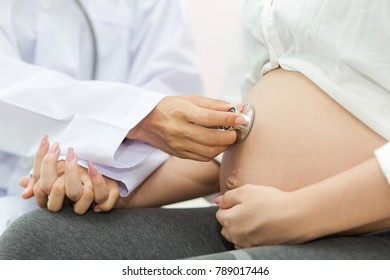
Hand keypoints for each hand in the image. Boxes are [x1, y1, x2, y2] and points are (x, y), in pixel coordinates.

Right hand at [20, 135, 119, 213]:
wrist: (112, 187)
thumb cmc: (82, 179)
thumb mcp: (63, 172)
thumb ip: (44, 175)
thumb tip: (21, 181)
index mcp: (55, 195)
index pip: (41, 183)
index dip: (43, 161)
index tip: (52, 142)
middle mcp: (69, 202)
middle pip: (56, 189)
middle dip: (57, 167)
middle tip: (68, 150)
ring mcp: (88, 203)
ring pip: (78, 194)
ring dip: (77, 174)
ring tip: (80, 157)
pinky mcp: (106, 202)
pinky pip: (102, 198)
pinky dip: (97, 181)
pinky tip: (93, 166)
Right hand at [127, 95, 244, 160]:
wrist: (146, 121)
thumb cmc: (171, 107)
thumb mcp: (191, 99)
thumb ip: (214, 104)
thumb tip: (236, 109)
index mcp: (182, 112)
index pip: (210, 117)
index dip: (229, 118)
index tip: (241, 118)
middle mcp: (179, 130)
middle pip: (211, 138)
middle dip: (230, 136)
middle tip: (237, 131)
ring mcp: (178, 145)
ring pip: (209, 152)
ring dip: (224, 146)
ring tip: (229, 138)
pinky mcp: (179, 154)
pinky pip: (202, 157)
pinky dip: (214, 152)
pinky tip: (218, 145)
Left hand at [215, 184, 301, 247]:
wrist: (295, 217)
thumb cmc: (270, 201)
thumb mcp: (245, 190)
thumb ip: (228, 196)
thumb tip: (217, 201)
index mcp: (229, 220)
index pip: (220, 213)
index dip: (230, 205)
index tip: (243, 201)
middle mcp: (235, 236)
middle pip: (226, 226)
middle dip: (233, 218)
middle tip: (249, 209)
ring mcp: (247, 244)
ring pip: (236, 237)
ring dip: (240, 229)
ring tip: (256, 218)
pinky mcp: (258, 249)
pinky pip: (246, 244)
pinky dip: (249, 237)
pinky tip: (261, 228)